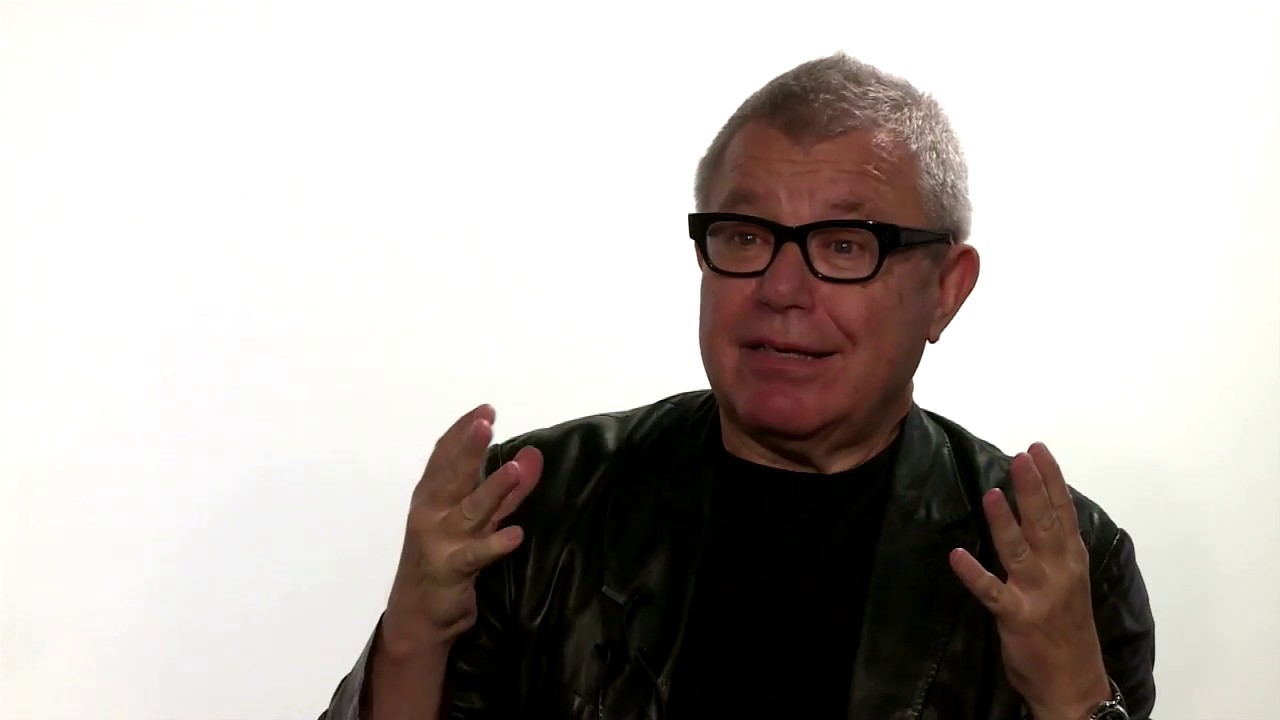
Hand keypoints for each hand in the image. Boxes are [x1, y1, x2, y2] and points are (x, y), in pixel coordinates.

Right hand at [381, 404, 542, 655]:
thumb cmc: (446, 561)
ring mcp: (439, 541)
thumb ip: (507, 489)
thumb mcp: (479, 521)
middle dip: (469, 447)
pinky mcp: (450, 569)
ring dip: (492, 489)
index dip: (462, 431)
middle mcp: (431, 513)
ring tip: (514, 470)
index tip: (484, 409)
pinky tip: (515, 535)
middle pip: (453, 475)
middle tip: (485, 420)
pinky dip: (494, 544)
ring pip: (470, 509)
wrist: (417, 618)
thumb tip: (534, 456)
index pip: (443, 456)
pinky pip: (476, 554)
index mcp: (431, 496)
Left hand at [949, 443, 1110, 719]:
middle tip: (1020, 456)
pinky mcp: (1016, 617)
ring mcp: (1038, 594)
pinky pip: (992, 592)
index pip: (1063, 512)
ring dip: (1004, 523)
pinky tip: (956, 556)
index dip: (1051, 479)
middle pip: (1045, 523)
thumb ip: (1056, 546)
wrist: (1075, 683)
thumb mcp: (1071, 580)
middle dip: (1032, 489)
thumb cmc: (1068, 628)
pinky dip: (974, 574)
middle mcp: (1059, 571)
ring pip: (1019, 552)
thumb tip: (1038, 507)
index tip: (1038, 449)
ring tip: (991, 493)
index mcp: (1072, 560)